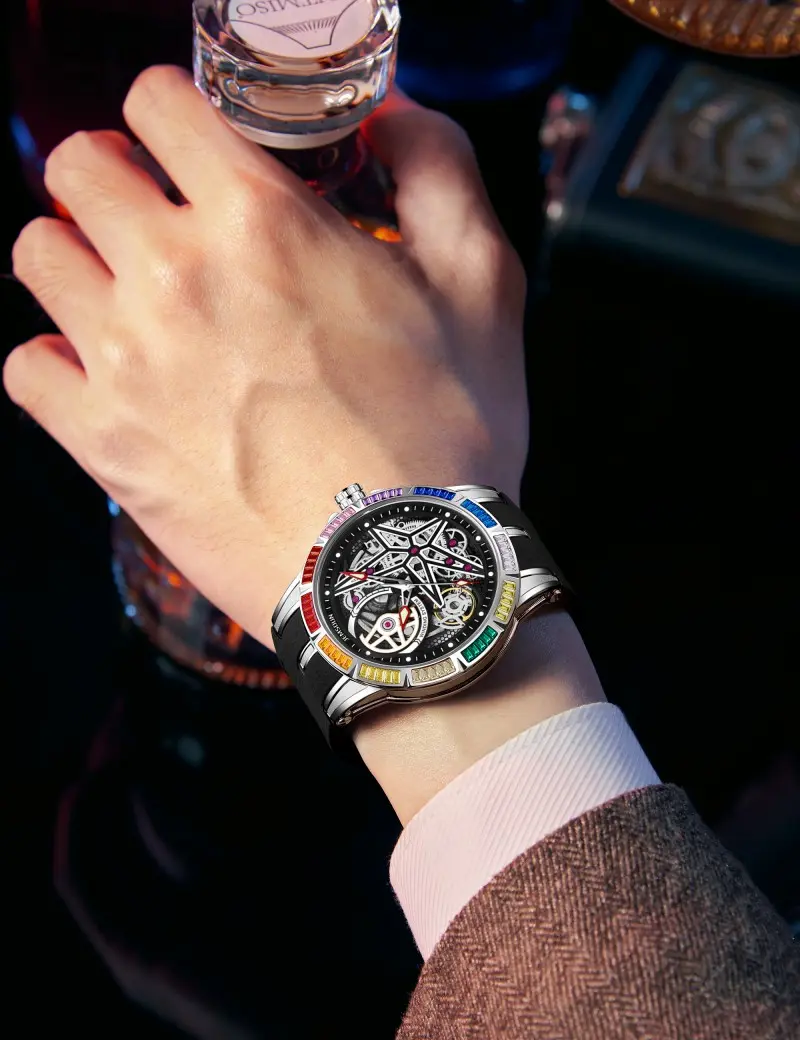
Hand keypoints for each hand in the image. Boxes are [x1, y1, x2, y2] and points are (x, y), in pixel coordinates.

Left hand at [4, 65, 527, 649]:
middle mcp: (174, 275)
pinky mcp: (102, 444)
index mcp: (262, 221)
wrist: (399, 575)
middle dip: (119, 175)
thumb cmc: (448, 436)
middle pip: (77, 165)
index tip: (197, 145)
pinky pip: (23, 367)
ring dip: (78, 255)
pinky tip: (106, 375)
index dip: (177, 110)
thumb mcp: (482, 283)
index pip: (158, 100)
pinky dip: (54, 360)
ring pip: (35, 253)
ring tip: (129, 293)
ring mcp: (125, 361)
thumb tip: (391, 111)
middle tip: (162, 218)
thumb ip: (438, 167)